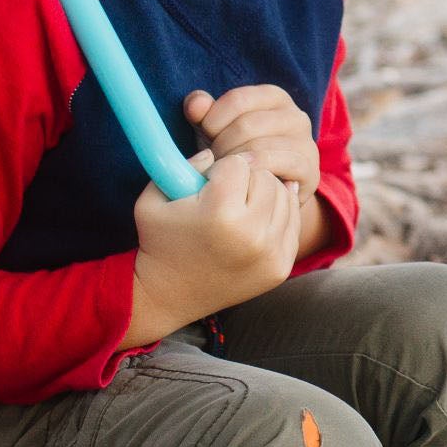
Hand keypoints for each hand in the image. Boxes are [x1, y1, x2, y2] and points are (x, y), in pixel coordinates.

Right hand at [124, 150, 300, 346]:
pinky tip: (254, 222)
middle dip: (246, 180)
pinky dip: (276, 216)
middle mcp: (252, 235)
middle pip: (267, 178)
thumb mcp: (153, 198)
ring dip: (264, 195)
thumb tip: (217, 151)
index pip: (239, 163)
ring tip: (239, 208)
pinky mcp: (281, 267)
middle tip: (225, 196)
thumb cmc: (159, 241)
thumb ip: (183, 164)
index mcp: (220, 214)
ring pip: (284, 196)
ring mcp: (271, 254)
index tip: (207, 185)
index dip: (221, 169)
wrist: (169, 295)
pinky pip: (292, 222)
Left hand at [185, 85, 320, 202]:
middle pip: (247, 125)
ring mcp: (306, 143)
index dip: (213, 120)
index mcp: (273, 98)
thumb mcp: (216, 132)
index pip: (238, 99)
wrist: (264, 196)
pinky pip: (281, 166)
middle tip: (212, 163)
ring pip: (260, 147)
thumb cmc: (237, 155)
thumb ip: (204, 113)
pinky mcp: (310, 170)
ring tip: (225, 174)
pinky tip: (244, 182)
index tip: (205, 139)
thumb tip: (195, 104)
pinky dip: (257, 174)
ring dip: (234, 165)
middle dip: (221, 147)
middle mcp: (295, 116)